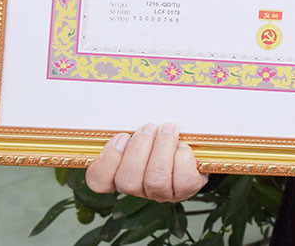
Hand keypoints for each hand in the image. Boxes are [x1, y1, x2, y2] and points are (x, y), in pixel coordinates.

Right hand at [86, 122, 207, 201]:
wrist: (196, 142)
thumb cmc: (163, 131)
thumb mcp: (145, 126)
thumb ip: (132, 124)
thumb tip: (126, 102)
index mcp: (121, 173)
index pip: (98, 181)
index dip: (106, 161)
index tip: (121, 137)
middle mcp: (139, 187)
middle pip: (127, 181)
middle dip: (138, 149)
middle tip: (149, 127)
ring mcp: (163, 192)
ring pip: (155, 180)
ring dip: (161, 149)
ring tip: (168, 129)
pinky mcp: (187, 188)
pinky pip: (182, 180)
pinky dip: (182, 158)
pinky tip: (183, 145)